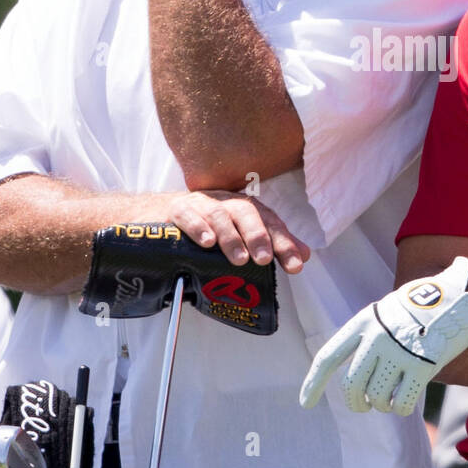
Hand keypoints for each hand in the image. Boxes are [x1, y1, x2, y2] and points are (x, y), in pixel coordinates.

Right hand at [167, 190, 309, 274]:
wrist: (163, 212)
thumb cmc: (208, 226)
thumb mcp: (241, 234)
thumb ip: (272, 244)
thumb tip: (304, 256)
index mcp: (245, 209)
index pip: (270, 223)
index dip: (284, 243)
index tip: (295, 265)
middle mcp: (226, 203)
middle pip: (246, 212)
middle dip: (258, 236)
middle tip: (264, 260)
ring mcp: (201, 204)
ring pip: (219, 215)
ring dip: (230, 237)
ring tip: (239, 259)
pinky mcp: (177, 210)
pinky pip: (188, 215)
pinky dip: (199, 228)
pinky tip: (207, 242)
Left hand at [299, 257, 467, 415]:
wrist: (466, 299)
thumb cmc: (430, 301)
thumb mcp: (394, 304)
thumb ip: (377, 325)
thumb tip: (365, 338)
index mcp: (365, 321)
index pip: (329, 356)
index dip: (313, 383)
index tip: (305, 403)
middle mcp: (377, 336)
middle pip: (352, 386)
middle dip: (356, 404)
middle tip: (365, 407)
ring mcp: (399, 351)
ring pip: (377, 398)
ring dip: (383, 405)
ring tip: (392, 400)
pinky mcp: (422, 365)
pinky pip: (402, 402)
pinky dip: (402, 406)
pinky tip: (407, 400)